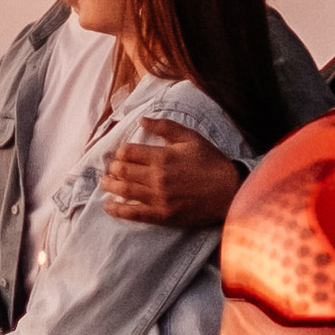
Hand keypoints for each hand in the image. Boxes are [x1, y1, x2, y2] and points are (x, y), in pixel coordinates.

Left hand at [102, 121, 248, 226]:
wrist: (230, 191)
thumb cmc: (212, 162)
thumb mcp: (191, 138)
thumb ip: (165, 127)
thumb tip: (142, 120)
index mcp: (162, 156)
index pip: (127, 152)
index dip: (120, 153)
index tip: (120, 155)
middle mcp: (156, 177)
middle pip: (121, 171)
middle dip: (112, 169)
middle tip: (110, 169)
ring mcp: (158, 198)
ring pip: (123, 190)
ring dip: (109, 186)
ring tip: (105, 183)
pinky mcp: (162, 215)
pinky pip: (133, 213)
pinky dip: (117, 210)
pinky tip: (108, 206)